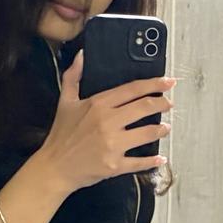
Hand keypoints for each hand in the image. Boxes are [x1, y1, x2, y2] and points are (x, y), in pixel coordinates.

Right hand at [39, 48, 174, 193]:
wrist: (54, 167)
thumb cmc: (61, 135)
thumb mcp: (65, 102)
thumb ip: (73, 76)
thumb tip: (81, 56)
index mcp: (98, 104)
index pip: (133, 89)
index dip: (154, 84)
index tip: (168, 82)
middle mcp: (108, 122)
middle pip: (145, 108)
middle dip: (162, 104)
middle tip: (169, 104)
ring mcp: (113, 144)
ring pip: (147, 133)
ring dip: (160, 130)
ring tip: (165, 128)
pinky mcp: (115, 165)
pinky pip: (139, 162)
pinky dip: (152, 161)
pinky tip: (160, 159)